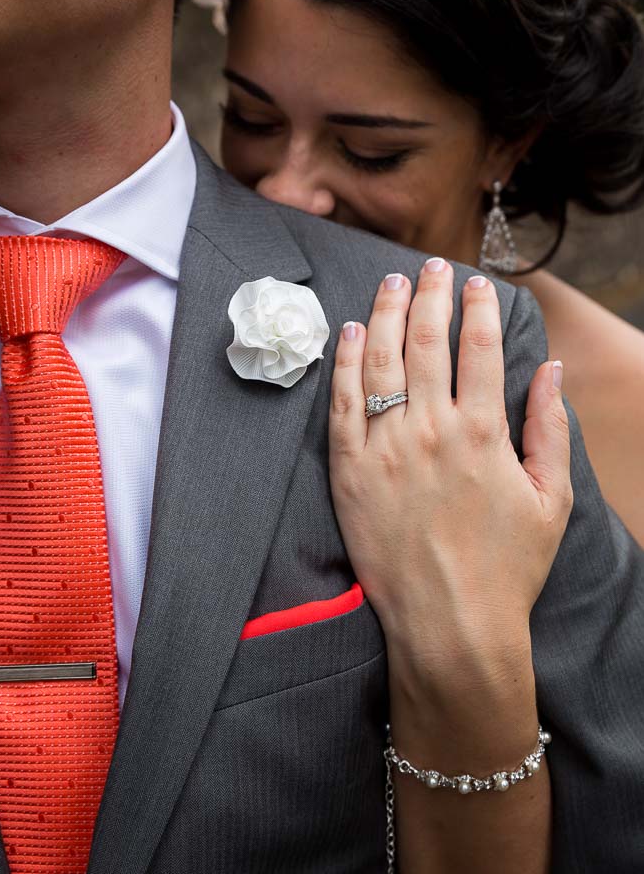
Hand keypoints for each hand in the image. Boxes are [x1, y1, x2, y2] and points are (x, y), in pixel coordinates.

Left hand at [329, 260, 572, 677]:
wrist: (450, 626)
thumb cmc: (507, 568)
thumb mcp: (550, 499)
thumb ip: (549, 428)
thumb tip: (548, 368)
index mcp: (483, 434)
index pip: (480, 348)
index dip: (479, 306)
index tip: (476, 281)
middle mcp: (431, 431)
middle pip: (428, 341)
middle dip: (432, 294)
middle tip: (433, 265)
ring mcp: (386, 450)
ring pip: (384, 361)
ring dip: (389, 313)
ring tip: (393, 281)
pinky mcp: (350, 473)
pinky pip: (343, 405)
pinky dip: (347, 363)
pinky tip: (353, 332)